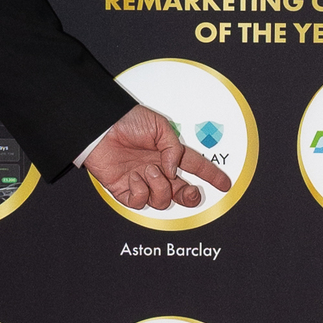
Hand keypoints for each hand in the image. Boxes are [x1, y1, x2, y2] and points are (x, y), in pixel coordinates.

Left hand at [84, 104, 232, 212]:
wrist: (98, 127)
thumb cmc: (125, 120)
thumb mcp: (159, 126)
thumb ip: (173, 148)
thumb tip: (175, 171)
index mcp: (169, 153)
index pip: (195, 166)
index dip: (211, 175)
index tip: (224, 184)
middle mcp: (158, 170)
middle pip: (181, 192)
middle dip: (190, 196)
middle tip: (190, 191)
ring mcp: (142, 182)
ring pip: (163, 200)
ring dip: (160, 186)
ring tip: (149, 169)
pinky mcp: (125, 191)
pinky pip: (140, 202)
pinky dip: (141, 191)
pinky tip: (135, 177)